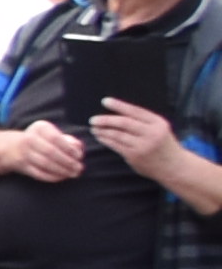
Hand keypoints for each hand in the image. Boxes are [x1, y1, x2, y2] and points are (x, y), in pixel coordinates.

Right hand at [0, 122, 82, 182]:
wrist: (9, 147)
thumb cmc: (38, 140)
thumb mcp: (50, 134)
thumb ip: (67, 139)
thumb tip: (79, 148)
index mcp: (39, 128)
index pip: (56, 138)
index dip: (69, 148)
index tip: (79, 156)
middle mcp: (29, 139)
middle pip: (51, 152)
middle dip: (68, 162)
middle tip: (79, 168)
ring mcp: (23, 153)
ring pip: (46, 164)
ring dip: (62, 171)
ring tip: (73, 174)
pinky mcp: (21, 165)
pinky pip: (39, 173)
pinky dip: (52, 176)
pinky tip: (62, 177)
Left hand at [91, 99, 221, 204]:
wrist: (174, 166)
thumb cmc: (163, 144)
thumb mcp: (159, 128)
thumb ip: (143, 121)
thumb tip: (117, 113)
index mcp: (158, 123)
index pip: (135, 111)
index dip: (119, 105)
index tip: (105, 101)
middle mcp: (151, 133)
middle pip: (124, 123)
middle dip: (106, 120)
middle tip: (93, 119)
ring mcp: (143, 146)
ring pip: (118, 135)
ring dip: (103, 131)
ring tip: (94, 128)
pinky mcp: (135, 156)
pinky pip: (116, 146)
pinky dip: (106, 140)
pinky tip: (100, 137)